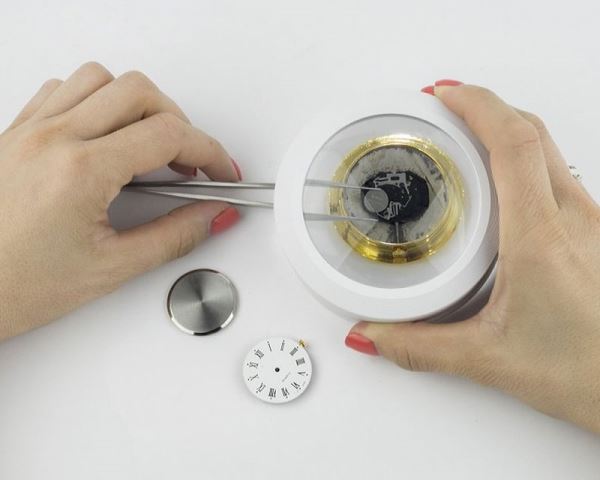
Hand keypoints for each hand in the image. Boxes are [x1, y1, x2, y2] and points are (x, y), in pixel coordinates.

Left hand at [0, 62, 240, 339]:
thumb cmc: (13, 287)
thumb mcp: (110, 269)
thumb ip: (174, 237)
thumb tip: (212, 215)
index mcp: (79, 170)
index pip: (168, 135)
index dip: (210, 152)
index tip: (222, 172)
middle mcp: (52, 138)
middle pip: (139, 92)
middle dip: (181, 124)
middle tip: (192, 163)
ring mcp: (29, 131)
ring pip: (100, 79)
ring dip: (138, 104)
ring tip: (150, 143)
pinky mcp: (14, 134)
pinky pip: (61, 89)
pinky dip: (96, 100)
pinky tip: (106, 132)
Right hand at [345, 82, 599, 432]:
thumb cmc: (588, 373)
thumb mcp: (489, 359)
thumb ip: (419, 347)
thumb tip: (374, 334)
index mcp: (542, 239)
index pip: (512, 144)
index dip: (477, 105)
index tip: (444, 94)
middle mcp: (575, 219)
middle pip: (531, 132)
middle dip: (484, 106)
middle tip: (442, 107)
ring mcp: (591, 221)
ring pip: (547, 149)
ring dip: (504, 131)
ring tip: (462, 139)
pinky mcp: (595, 231)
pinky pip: (557, 175)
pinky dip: (522, 160)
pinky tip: (499, 185)